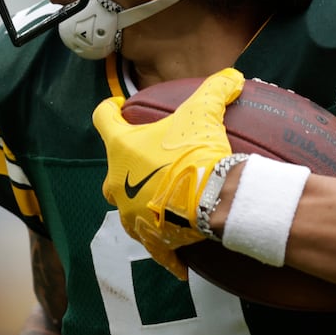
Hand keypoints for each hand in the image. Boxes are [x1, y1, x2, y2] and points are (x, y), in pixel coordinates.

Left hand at [93, 67, 243, 277]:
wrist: (208, 199)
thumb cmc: (195, 154)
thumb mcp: (203, 113)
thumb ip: (214, 90)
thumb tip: (232, 75)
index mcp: (121, 148)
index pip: (103, 119)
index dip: (109, 110)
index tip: (117, 106)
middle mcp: (116, 182)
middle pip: (114, 167)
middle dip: (126, 163)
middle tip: (148, 157)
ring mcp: (129, 212)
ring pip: (128, 206)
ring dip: (141, 200)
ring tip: (162, 197)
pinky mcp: (148, 236)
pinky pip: (154, 245)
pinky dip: (164, 247)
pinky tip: (176, 258)